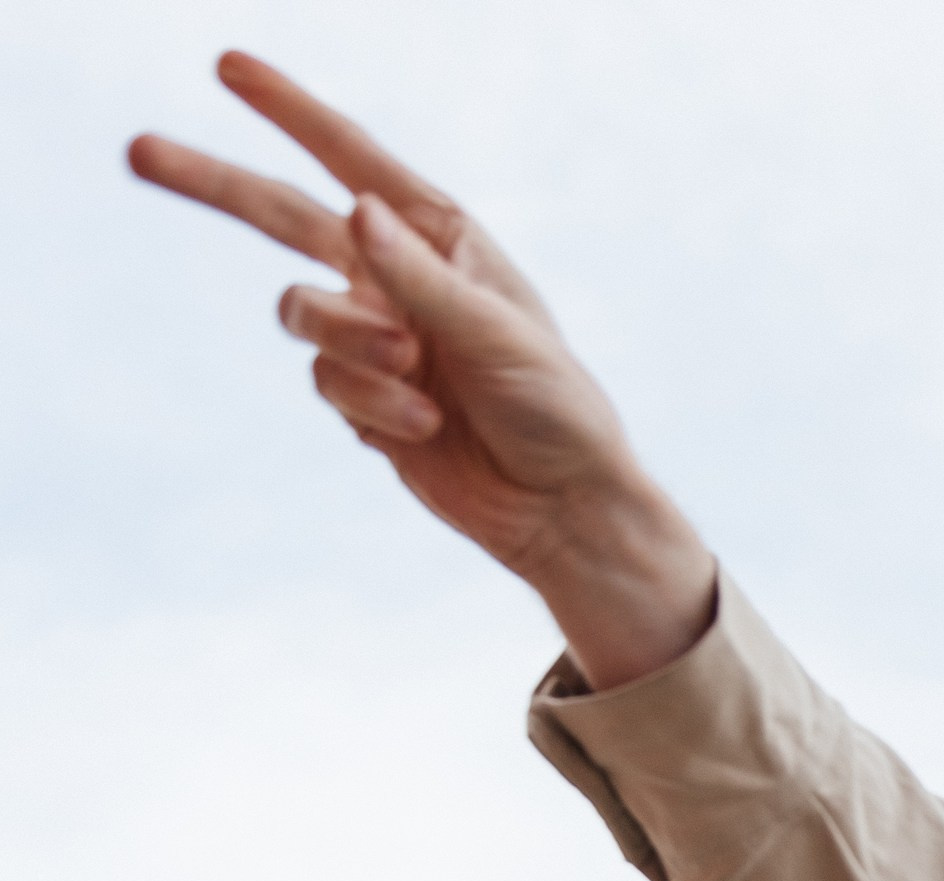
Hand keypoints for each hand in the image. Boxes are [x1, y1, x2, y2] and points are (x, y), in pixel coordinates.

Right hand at [129, 52, 713, 687]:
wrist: (559, 505)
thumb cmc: (553, 407)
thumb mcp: (495, 333)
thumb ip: (419, 277)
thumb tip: (356, 207)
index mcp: (444, 240)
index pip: (354, 161)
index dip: (289, 110)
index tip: (228, 64)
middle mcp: (400, 278)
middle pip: (282, 216)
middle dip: (213, 184)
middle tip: (137, 149)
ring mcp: (376, 336)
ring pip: (302, 314)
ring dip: (349, 344)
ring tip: (417, 379)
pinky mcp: (362, 396)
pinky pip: (325, 381)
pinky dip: (369, 402)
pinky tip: (424, 426)